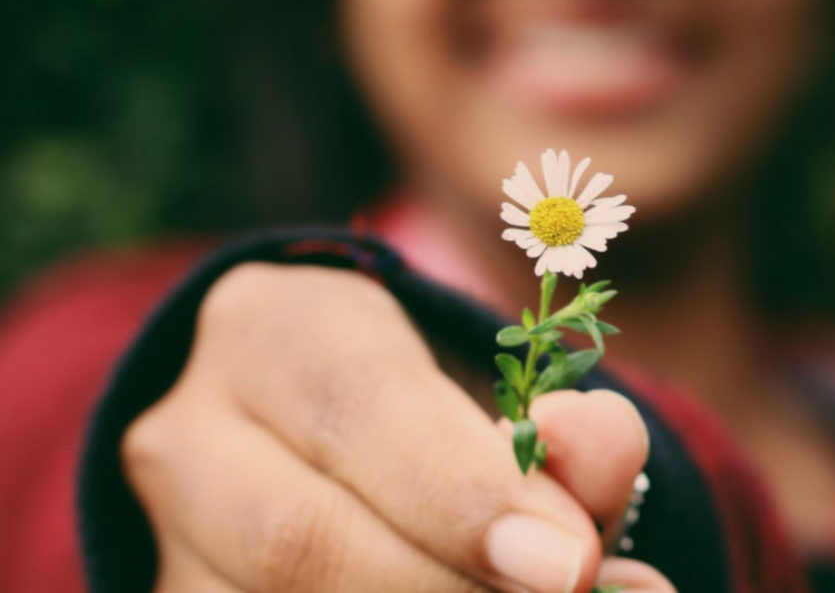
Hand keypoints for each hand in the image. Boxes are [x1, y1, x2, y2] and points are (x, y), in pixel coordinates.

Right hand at [120, 262, 674, 592]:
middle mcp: (187, 431)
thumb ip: (562, 428)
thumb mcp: (493, 392)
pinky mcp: (177, 592)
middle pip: (295, 536)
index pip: (356, 408)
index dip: (466, 493)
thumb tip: (606, 446)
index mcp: (271, 329)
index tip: (571, 560)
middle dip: (444, 587)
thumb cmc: (425, 410)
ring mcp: (167, 535)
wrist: (310, 438)